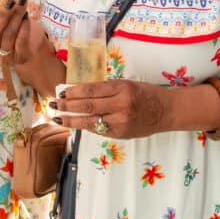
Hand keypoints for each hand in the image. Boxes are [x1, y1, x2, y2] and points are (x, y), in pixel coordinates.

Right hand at [0, 0, 30, 63]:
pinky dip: (24, 27)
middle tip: (11, 1)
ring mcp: (4, 59)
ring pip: (9, 35)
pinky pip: (21, 42)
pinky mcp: (20, 58)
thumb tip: (10, 0)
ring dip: (16, 17)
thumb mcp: (0, 19)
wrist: (27, 43)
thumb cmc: (7, 28)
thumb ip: (0, 10)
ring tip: (21, 3)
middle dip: (3, 15)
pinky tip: (26, 16)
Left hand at [50, 80, 169, 139]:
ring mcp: (121, 121)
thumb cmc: (145, 94)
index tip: (61, 91)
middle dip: (67, 105)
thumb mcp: (126, 84)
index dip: (73, 91)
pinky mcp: (121, 133)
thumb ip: (106, 89)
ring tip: (57, 118)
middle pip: (87, 105)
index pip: (91, 90)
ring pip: (90, 121)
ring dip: (71, 120)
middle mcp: (121, 104)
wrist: (166, 111)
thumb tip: (80, 92)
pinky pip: (99, 130)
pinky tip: (75, 125)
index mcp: (121, 87)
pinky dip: (86, 127)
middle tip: (53, 104)